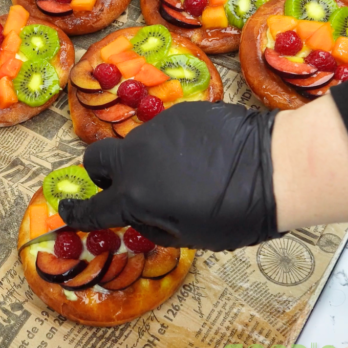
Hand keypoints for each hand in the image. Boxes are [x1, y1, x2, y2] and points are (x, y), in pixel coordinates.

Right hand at [58, 102, 281, 250]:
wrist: (278, 167)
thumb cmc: (237, 214)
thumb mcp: (189, 237)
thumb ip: (153, 224)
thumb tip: (140, 214)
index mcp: (135, 196)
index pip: (91, 208)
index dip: (76, 213)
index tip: (69, 212)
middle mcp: (136, 159)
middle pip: (95, 160)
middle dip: (103, 175)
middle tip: (129, 186)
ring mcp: (156, 130)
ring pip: (135, 144)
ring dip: (147, 160)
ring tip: (187, 171)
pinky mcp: (179, 111)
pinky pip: (165, 130)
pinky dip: (174, 144)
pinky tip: (205, 154)